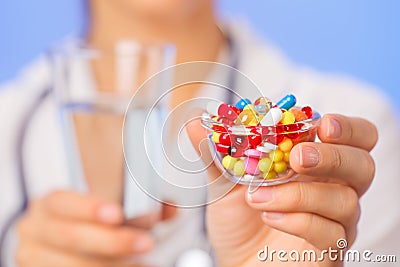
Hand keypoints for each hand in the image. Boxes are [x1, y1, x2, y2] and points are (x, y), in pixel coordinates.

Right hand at [16, 190, 154, 266]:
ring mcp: (34, 258)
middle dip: (112, 242)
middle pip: (71, 237)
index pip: (62, 202)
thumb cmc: (84, 225)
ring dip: (112, 266)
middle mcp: (35, 231)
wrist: (51, 247)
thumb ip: (136, 205)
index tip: (118, 214)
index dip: (88, 208)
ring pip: (72, 265)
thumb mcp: (102, 210)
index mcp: (49, 206)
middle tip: (146, 243)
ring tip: (142, 264)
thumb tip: (170, 208)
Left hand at [188, 114, 376, 266]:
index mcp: (314, 164)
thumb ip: (215, 153)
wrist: (236, 262)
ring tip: (258, 197)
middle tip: (298, 157)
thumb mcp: (223, 184)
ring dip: (299, 194)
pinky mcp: (328, 250)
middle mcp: (332, 189)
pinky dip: (299, 221)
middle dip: (333, 156)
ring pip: (345, 200)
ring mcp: (335, 222)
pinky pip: (331, 234)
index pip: (352, 137)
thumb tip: (193, 119)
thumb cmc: (238, 220)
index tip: (318, 122)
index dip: (344, 127)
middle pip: (362, 165)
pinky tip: (270, 217)